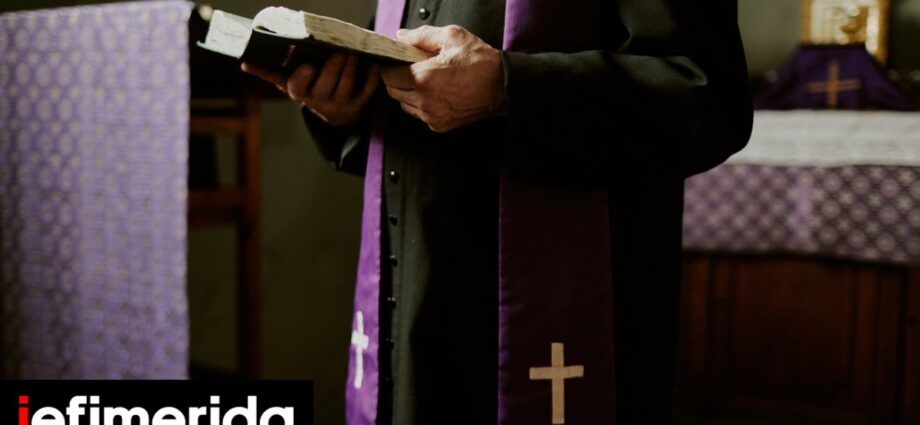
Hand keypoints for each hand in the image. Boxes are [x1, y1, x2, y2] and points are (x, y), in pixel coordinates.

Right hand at [241, 52, 379, 125]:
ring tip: (354, 51)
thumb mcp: (288, 82)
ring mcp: (339, 105)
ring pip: (347, 85)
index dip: (303, 78)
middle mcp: (319, 101)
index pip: (298, 87)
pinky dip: (371, 78)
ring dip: (352, 66)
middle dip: (335, 64)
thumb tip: (245, 64)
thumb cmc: (309, 88)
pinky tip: (373, 65)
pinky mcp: (357, 106)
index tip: (308, 66)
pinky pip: (366, 92)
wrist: (333, 113)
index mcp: (300, 93)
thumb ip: (270, 71)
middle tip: (340, 48)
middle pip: (328, 82)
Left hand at [380, 25, 504, 132]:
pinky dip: (420, 104)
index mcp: (424, 77)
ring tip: (423, 80)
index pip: (387, 74)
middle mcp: (425, 100)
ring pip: (403, 104)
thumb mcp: (452, 37)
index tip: (391, 60)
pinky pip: (419, 114)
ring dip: (407, 92)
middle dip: (395, 78)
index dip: (386, 65)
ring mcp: (432, 116)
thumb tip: (401, 36)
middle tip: (406, 68)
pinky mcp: (439, 125)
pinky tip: (434, 93)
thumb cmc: (481, 61)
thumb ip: (422, 35)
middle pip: (392, 91)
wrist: (503, 86)